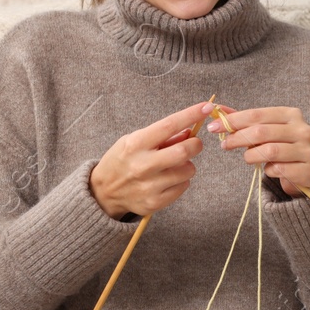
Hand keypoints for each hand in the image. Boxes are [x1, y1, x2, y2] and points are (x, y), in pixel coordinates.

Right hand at [88, 100, 211, 218]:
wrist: (103, 192)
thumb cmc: (123, 160)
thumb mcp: (135, 140)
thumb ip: (162, 137)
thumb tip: (190, 131)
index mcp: (135, 144)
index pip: (169, 125)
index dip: (191, 114)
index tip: (207, 107)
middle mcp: (142, 165)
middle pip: (183, 151)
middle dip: (195, 145)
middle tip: (194, 144)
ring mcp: (148, 186)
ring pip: (188, 170)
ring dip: (188, 165)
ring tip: (175, 165)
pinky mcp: (154, 202)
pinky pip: (183, 187)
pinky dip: (181, 180)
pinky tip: (168, 179)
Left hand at [208, 104, 309, 195]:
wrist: (305, 171)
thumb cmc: (280, 147)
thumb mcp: (264, 131)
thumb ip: (243, 120)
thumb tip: (217, 108)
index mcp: (291, 114)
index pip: (257, 114)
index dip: (233, 120)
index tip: (213, 127)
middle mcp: (302, 129)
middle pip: (261, 132)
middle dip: (237, 139)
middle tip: (224, 145)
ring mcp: (307, 150)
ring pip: (270, 151)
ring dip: (251, 156)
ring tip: (247, 158)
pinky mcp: (308, 170)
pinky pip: (279, 169)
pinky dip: (268, 170)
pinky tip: (268, 169)